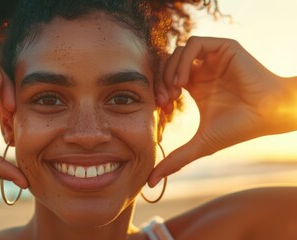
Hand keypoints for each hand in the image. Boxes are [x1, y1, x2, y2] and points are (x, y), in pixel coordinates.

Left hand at [150, 37, 294, 186]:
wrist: (268, 115)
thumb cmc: (238, 128)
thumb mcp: (200, 144)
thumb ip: (175, 160)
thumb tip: (151, 183)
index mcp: (194, 85)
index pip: (165, 80)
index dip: (158, 91)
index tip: (162, 108)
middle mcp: (201, 70)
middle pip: (167, 64)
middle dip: (160, 81)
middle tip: (164, 100)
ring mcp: (211, 58)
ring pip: (177, 52)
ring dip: (169, 71)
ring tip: (174, 92)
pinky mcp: (222, 48)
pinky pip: (193, 44)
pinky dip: (183, 60)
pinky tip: (183, 81)